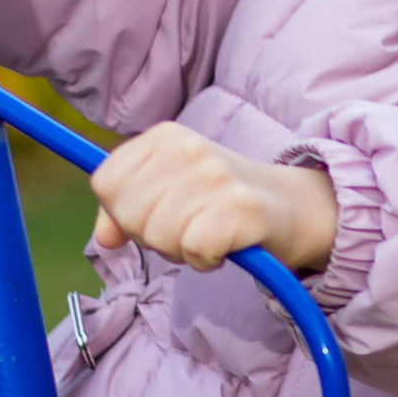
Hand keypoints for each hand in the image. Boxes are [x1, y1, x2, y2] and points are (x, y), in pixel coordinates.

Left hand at [88, 124, 338, 276]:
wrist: (293, 207)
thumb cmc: (222, 201)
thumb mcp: (169, 191)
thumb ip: (125, 209)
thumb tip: (104, 239)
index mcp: (165, 136)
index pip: (106, 183)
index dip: (122, 211)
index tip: (155, 212)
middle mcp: (189, 148)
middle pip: (129, 215)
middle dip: (152, 236)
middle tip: (188, 227)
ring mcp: (216, 176)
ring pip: (158, 237)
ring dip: (181, 251)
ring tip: (207, 234)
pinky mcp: (239, 208)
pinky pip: (192, 250)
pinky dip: (205, 260)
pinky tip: (223, 247)